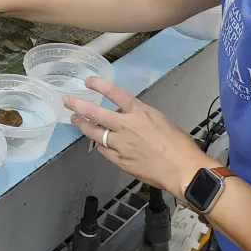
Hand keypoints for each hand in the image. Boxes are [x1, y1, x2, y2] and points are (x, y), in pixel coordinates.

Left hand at [66, 77, 213, 199]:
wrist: (182, 169)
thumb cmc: (178, 143)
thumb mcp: (160, 119)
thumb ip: (139, 115)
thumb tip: (126, 115)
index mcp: (138, 112)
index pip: (114, 92)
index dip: (98, 84)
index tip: (88, 81)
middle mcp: (126, 126)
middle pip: (95, 112)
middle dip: (78, 105)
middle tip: (67, 101)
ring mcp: (120, 144)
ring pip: (94, 133)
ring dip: (82, 125)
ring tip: (75, 120)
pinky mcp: (120, 161)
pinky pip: (103, 150)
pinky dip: (99, 144)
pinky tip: (96, 142)